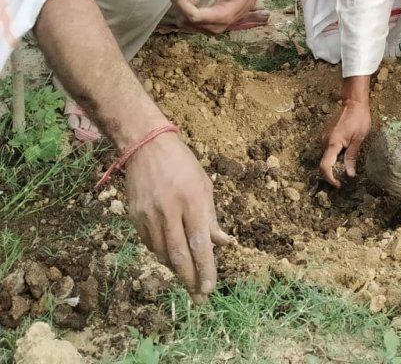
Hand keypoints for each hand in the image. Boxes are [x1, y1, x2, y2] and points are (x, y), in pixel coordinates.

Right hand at [125, 132, 231, 302]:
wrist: (145, 146)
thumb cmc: (182, 163)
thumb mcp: (204, 184)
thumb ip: (211, 217)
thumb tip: (222, 243)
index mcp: (191, 200)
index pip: (199, 243)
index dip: (205, 269)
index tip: (210, 288)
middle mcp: (169, 210)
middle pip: (179, 256)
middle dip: (190, 280)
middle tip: (199, 296)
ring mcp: (149, 215)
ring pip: (162, 254)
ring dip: (176, 270)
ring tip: (188, 279)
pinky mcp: (135, 217)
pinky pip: (150, 245)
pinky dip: (162, 255)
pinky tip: (171, 259)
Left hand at [169, 0, 256, 34]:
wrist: (244, 1)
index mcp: (221, 18)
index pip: (194, 17)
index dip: (183, 5)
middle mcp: (212, 28)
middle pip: (186, 20)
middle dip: (178, 3)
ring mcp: (207, 29)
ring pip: (183, 21)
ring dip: (179, 6)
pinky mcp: (203, 28)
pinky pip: (186, 21)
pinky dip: (183, 9)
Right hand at [320, 99, 371, 187]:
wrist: (353, 102)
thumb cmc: (359, 118)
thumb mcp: (359, 138)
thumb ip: (351, 157)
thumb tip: (349, 174)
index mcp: (333, 143)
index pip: (325, 166)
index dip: (330, 178)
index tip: (339, 184)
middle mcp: (325, 141)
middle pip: (325, 163)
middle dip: (334, 172)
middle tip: (347, 175)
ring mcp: (325, 137)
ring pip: (327, 157)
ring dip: (335, 164)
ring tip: (348, 164)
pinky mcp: (328, 135)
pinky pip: (329, 150)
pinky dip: (335, 156)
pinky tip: (346, 154)